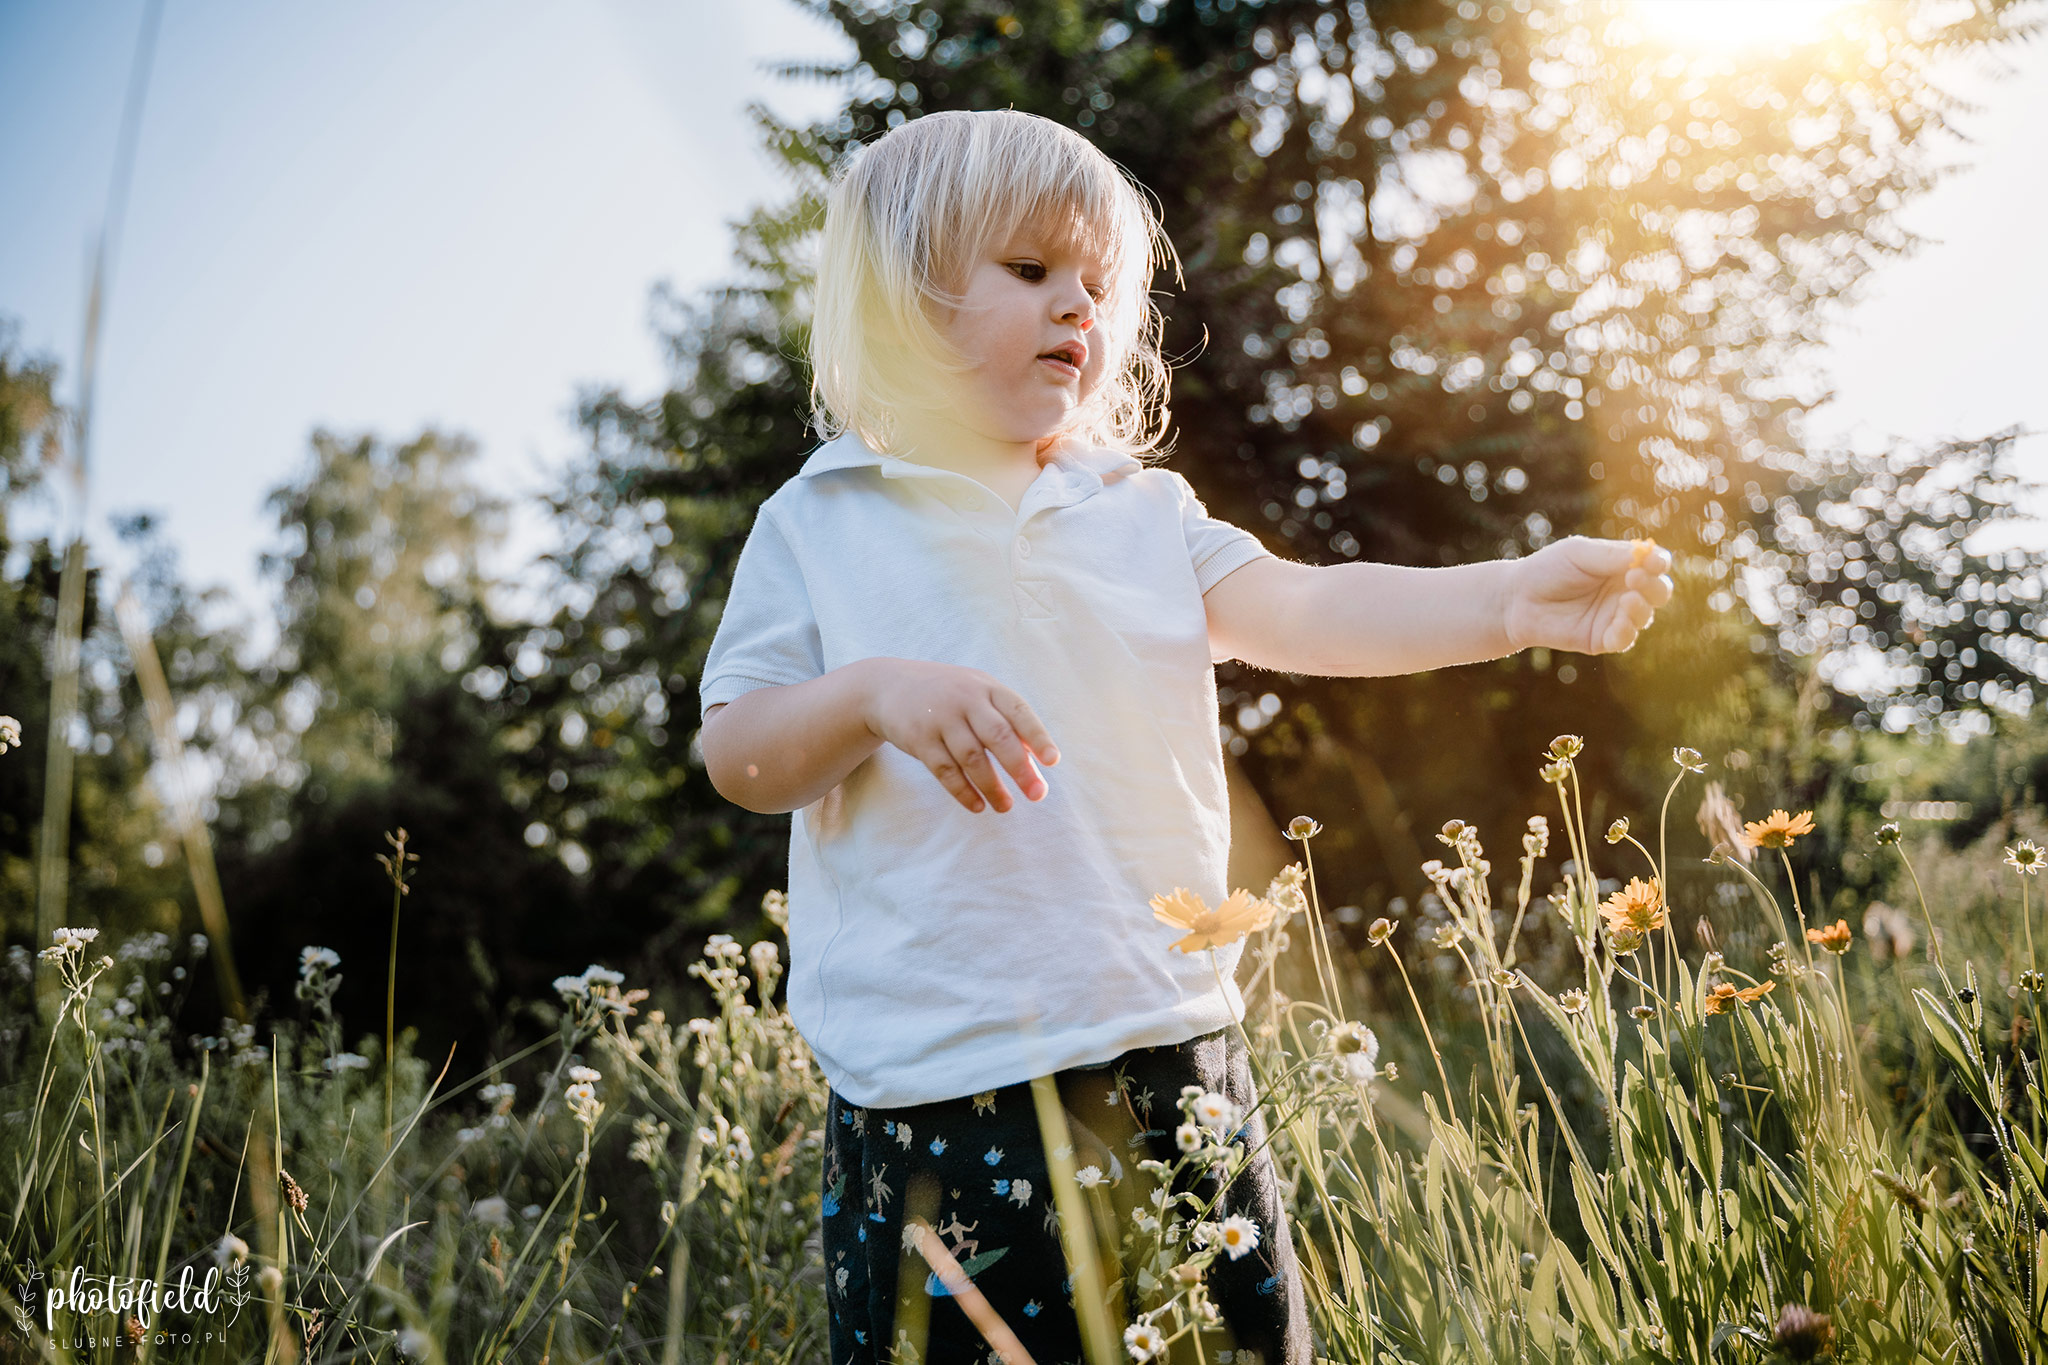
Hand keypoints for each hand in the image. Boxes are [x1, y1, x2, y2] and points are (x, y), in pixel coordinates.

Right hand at [861, 659, 1059, 813]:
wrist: (888, 685)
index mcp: (987, 688)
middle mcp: (965, 700)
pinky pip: (945, 770)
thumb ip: (1006, 719)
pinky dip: (962, 791)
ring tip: (1006, 806)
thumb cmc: (948, 693)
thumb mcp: (977, 692)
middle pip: (998, 737)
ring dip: (992, 787)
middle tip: (1037, 795)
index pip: (1019, 712)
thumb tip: (1036, 756)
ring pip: (971, 758)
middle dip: (1020, 769)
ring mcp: (940, 718)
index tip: (1052, 761)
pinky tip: (978, 806)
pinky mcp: (918, 739)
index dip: (1037, 737)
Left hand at [1502, 536, 1674, 655]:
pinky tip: (1618, 621)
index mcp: (1622, 566)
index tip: (1653, 561)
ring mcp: (1614, 616)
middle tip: (1635, 578)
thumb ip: (1611, 555)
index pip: (1655, 565)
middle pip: (1659, 591)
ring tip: (1627, 599)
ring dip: (1642, 607)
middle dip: (1654, 586)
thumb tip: (1646, 555)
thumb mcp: (1578, 554)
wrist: (1516, 599)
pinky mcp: (1601, 639)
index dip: (1659, 563)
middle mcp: (1623, 591)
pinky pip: (1624, 639)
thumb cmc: (1547, 570)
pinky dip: (1627, 631)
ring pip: (1645, 615)